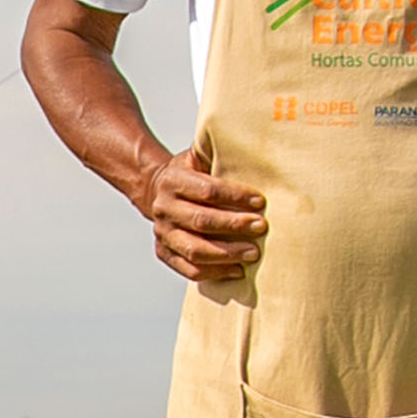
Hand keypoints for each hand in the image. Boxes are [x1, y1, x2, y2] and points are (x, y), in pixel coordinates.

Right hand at [140, 152, 267, 280]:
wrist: (155, 191)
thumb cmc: (187, 174)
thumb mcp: (196, 156)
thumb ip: (215, 152)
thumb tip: (246, 144)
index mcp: (173, 181)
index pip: (207, 191)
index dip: (235, 197)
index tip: (260, 202)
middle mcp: (164, 208)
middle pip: (201, 221)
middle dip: (234, 226)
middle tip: (261, 227)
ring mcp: (162, 233)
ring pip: (195, 249)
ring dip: (227, 253)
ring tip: (253, 253)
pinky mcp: (164, 252)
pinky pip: (188, 269)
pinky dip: (214, 273)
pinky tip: (237, 269)